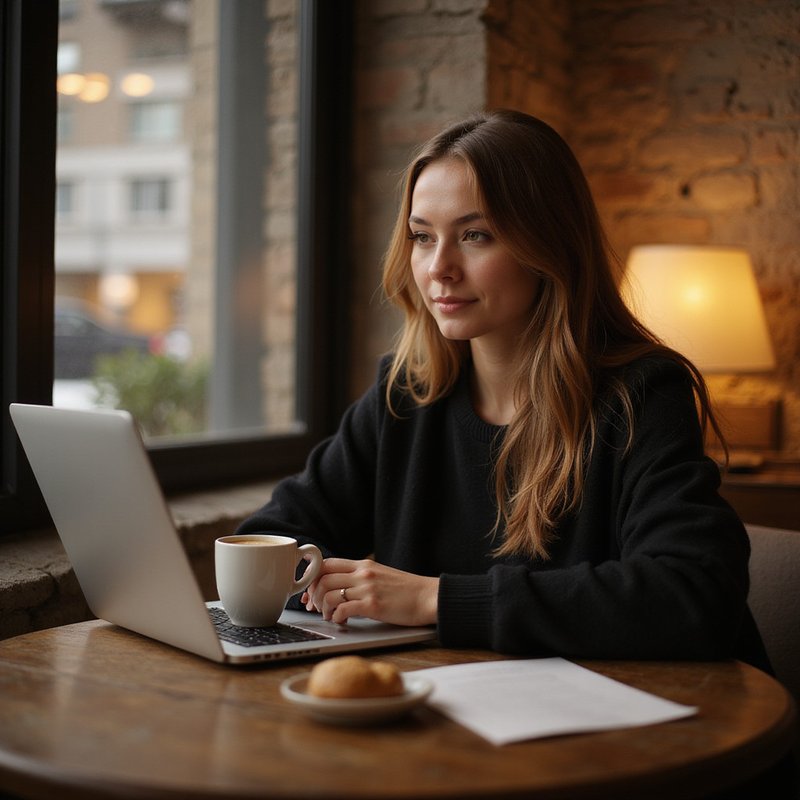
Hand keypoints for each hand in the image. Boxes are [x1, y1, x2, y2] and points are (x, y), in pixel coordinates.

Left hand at [302, 558, 437, 626]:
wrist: (429, 597)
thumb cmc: (407, 590)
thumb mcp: (381, 575)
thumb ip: (361, 578)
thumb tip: (340, 587)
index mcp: (364, 564)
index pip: (327, 563)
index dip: (313, 578)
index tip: (311, 591)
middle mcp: (363, 574)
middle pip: (323, 578)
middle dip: (314, 595)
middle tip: (316, 607)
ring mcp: (367, 589)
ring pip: (329, 594)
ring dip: (323, 608)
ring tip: (329, 616)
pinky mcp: (373, 605)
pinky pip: (342, 610)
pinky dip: (336, 618)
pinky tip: (342, 622)